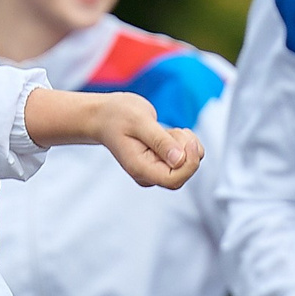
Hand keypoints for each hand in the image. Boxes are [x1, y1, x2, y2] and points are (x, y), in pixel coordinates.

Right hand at [24, 90, 201, 190]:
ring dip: (186, 144)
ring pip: (188, 164)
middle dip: (187, 151)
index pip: (174, 180)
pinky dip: (185, 142)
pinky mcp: (162, 162)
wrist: (106, 115)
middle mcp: (148, 174)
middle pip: (183, 173)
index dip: (189, 163)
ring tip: (166, 130)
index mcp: (140, 168)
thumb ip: (160, 141)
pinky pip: (186, 158)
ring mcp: (155, 169)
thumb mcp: (139, 121)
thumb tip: (180, 159)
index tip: (188, 140)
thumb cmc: (116, 116)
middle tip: (172, 130)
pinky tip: (168, 133)